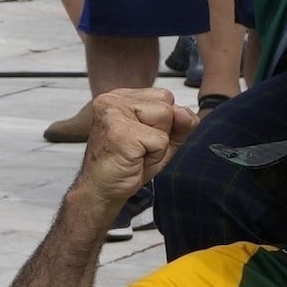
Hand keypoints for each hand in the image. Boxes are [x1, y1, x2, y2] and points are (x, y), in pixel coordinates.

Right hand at [72, 85, 192, 207]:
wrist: (102, 189)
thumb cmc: (128, 164)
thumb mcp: (163, 140)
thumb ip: (181, 124)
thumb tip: (184, 113)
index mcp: (121, 97)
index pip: (165, 97)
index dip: (164, 122)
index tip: (142, 137)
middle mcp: (112, 100)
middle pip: (166, 104)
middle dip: (162, 130)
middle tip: (139, 146)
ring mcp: (113, 113)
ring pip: (166, 116)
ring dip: (159, 143)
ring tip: (138, 152)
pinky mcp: (119, 132)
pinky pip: (161, 140)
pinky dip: (155, 155)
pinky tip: (135, 160)